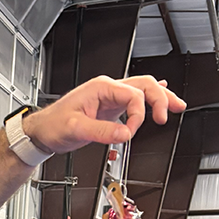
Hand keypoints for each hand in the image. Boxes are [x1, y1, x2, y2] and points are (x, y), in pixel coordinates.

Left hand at [23, 75, 185, 155]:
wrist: (42, 131)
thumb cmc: (53, 126)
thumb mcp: (76, 129)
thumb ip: (102, 131)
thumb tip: (125, 133)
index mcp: (101, 88)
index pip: (133, 95)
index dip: (138, 113)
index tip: (132, 131)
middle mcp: (107, 89)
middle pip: (144, 85)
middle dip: (160, 98)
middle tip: (169, 113)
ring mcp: (109, 98)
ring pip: (142, 91)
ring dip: (160, 97)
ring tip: (176, 105)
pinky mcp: (109, 108)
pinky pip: (134, 100)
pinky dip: (149, 100)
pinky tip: (161, 98)